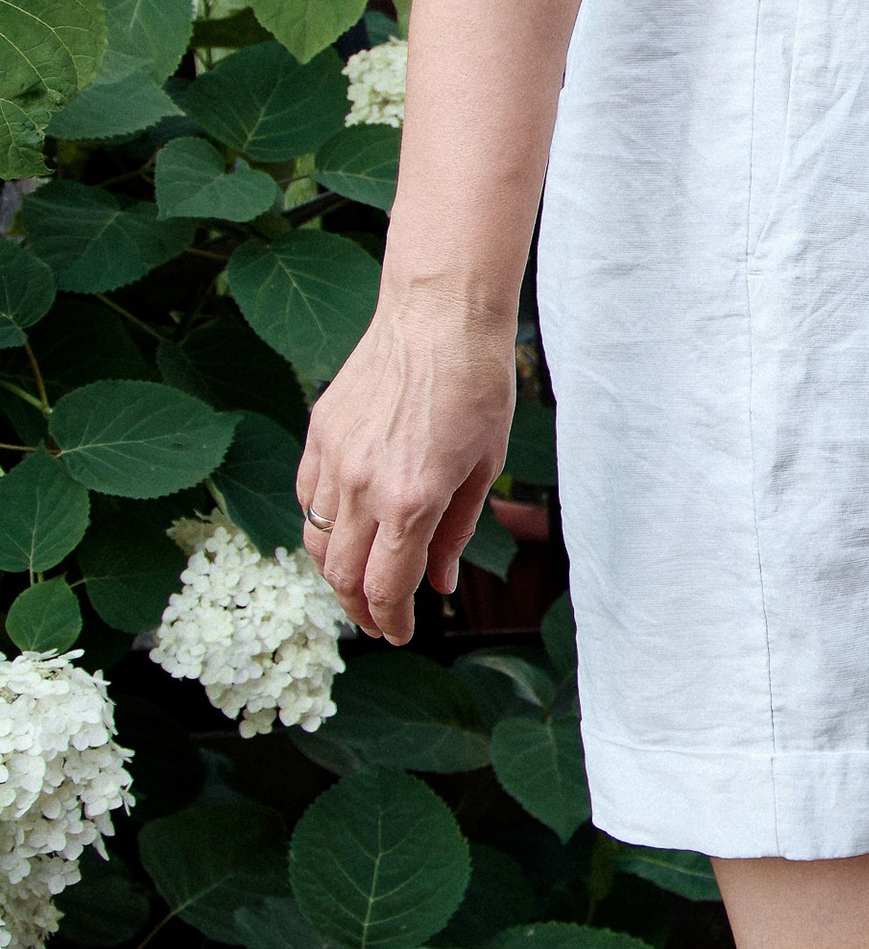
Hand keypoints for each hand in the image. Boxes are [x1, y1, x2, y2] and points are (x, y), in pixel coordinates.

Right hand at [297, 289, 517, 645]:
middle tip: (379, 621)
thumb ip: (455, 533)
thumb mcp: (483, 468)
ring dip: (335, 573)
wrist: (439, 315)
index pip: (384, 588)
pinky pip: (306, 499)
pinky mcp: (317, 435)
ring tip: (360, 581)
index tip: (399, 633)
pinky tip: (344, 528)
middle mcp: (363, 487)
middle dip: (359, 610)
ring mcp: (333, 461)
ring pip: (316, 542)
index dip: (391, 621)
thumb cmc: (477, 386)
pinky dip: (320, 526)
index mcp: (411, 501)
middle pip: (341, 577)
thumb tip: (437, 584)